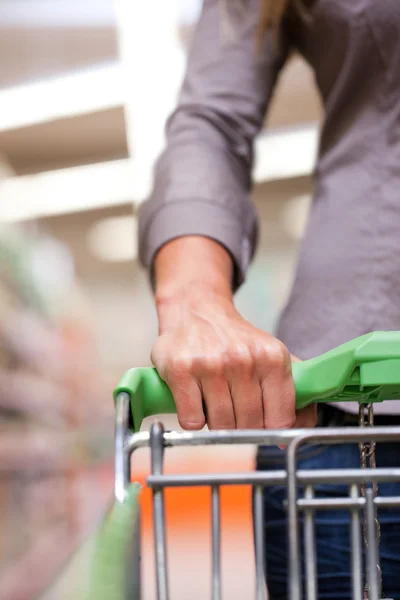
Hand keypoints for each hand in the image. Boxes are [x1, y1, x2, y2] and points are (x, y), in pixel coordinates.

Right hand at [152, 284, 315, 430]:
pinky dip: (193, 419)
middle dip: (241, 427)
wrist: (196, 310)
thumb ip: (294, 392)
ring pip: (221, 425)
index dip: (270, 431)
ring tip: (213, 400)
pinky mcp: (181, 370)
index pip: (280, 419)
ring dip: (216, 423)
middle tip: (233, 409)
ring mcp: (211, 364)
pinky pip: (192, 421)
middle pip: (249, 425)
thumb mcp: (271, 357)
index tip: (262, 427)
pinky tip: (195, 399)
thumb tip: (304, 427)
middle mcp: (244, 359)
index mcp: (273, 358)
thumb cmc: (236, 342)